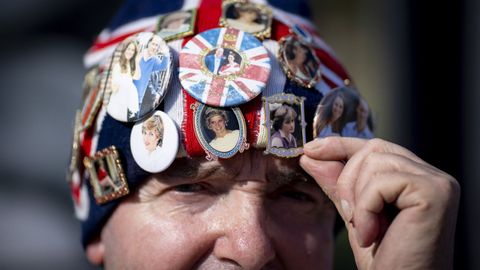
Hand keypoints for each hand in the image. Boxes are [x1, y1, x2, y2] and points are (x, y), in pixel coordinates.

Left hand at [300, 137, 459, 269]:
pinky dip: (366, 208)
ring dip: (357, 197)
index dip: (341, 145)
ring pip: (375, 160)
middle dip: (346, 178)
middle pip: (373, 148)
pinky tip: (372, 234)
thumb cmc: (384, 259)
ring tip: (365, 229)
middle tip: (348, 215)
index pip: (375, 147)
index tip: (311, 149)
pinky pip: (381, 182)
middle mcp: (431, 175)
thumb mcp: (353, 214)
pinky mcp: (435, 193)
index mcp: (415, 178)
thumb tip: (311, 155)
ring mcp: (437, 182)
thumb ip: (337, 184)